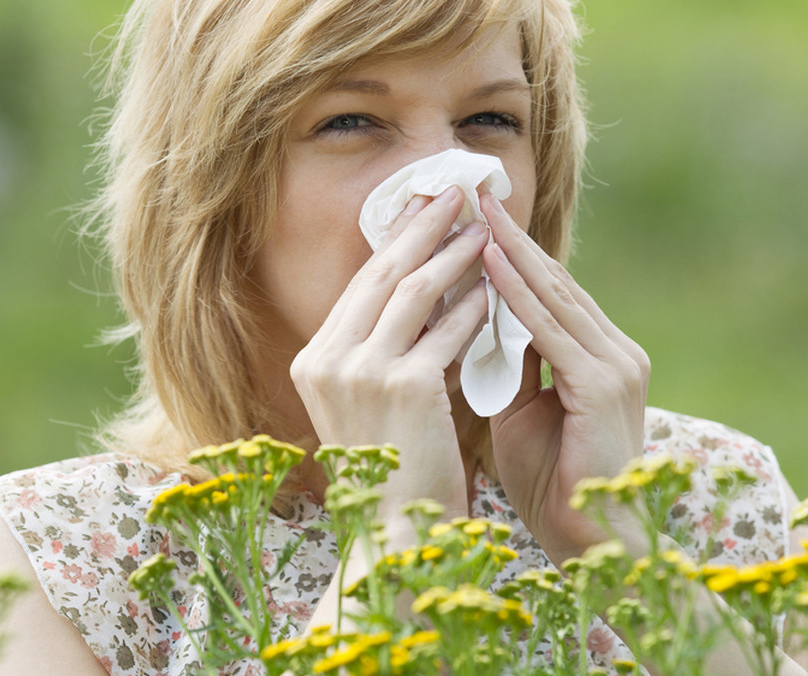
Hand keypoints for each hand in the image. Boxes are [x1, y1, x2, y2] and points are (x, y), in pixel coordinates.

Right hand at [290, 187, 489, 522]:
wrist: (392, 535)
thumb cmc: (390, 474)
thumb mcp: (371, 405)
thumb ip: (383, 353)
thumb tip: (426, 297)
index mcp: (314, 362)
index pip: (360, 285)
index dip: (395, 241)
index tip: (422, 208)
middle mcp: (327, 360)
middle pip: (382, 273)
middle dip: (422, 226)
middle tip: (454, 191)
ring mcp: (361, 372)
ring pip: (414, 291)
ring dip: (453, 254)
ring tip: (484, 228)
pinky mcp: (402, 386)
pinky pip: (446, 331)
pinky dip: (472, 306)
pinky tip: (494, 289)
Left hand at [480, 193, 650, 564]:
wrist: (590, 542)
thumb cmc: (552, 483)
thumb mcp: (522, 412)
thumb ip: (509, 366)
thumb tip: (476, 325)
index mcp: (600, 357)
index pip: (551, 294)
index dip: (512, 255)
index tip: (474, 219)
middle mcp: (616, 351)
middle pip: (555, 282)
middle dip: (510, 238)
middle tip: (472, 193)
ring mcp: (615, 364)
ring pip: (554, 296)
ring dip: (511, 252)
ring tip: (476, 212)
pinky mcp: (603, 385)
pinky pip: (550, 330)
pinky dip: (518, 296)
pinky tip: (490, 265)